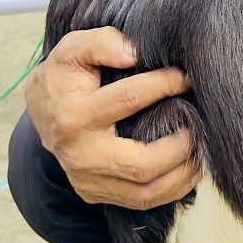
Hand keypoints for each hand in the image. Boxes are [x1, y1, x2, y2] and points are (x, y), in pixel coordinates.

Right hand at [24, 26, 200, 208]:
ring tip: (201, 150)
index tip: (186, 76)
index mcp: (74, 116)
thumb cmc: (64, 74)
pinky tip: (187, 169)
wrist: (41, 109)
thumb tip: (133, 53)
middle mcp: (80, 155)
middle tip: (199, 125)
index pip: (128, 100)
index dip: (163, 85)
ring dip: (181, 175)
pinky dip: (170, 189)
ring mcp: (87, 180)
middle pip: (141, 164)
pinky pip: (139, 201)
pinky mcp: (95, 194)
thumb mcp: (72, 47)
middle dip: (180, 146)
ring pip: (145, 191)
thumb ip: (101, 42)